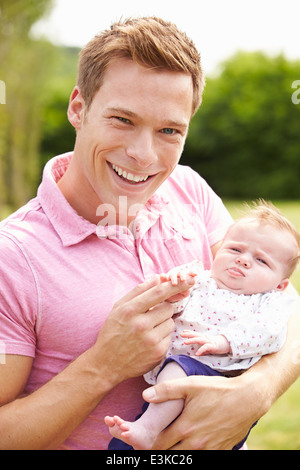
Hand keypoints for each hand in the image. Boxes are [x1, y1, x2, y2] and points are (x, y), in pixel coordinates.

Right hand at [93, 275, 195, 385]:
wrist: (107, 364)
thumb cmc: (112, 332)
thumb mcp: (119, 308)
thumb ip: (138, 291)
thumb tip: (158, 278)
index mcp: (130, 310)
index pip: (158, 293)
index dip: (175, 285)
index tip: (189, 280)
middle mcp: (141, 325)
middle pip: (168, 308)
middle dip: (162, 310)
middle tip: (149, 317)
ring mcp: (151, 340)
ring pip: (170, 323)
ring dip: (162, 324)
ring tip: (147, 331)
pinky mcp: (158, 353)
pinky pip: (169, 337)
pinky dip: (162, 338)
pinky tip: (148, 343)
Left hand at [142, 374, 261, 449]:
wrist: (248, 398)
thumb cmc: (218, 390)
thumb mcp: (191, 384)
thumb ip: (166, 390)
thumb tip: (145, 395)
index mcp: (185, 428)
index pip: (159, 444)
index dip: (151, 442)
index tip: (148, 436)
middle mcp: (196, 443)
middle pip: (171, 455)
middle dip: (163, 449)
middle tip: (159, 441)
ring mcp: (210, 449)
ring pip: (187, 458)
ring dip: (179, 452)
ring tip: (175, 442)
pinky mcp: (222, 451)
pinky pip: (204, 458)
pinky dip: (196, 453)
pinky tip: (194, 444)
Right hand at [160, 270, 196, 302]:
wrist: (167, 298)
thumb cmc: (178, 294)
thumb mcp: (184, 293)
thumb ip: (187, 288)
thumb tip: (193, 281)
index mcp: (184, 278)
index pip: (189, 273)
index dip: (192, 272)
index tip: (195, 274)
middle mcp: (177, 276)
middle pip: (180, 273)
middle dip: (182, 276)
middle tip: (183, 280)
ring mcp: (170, 277)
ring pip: (172, 274)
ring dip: (173, 277)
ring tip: (174, 283)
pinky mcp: (163, 279)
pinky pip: (163, 276)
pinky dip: (163, 276)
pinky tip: (163, 276)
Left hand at [181, 331, 230, 355]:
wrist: (227, 344)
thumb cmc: (217, 345)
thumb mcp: (208, 346)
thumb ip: (202, 349)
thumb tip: (196, 353)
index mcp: (204, 337)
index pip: (196, 334)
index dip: (189, 333)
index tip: (183, 332)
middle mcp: (205, 338)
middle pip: (195, 335)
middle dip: (188, 334)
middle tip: (181, 334)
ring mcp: (209, 341)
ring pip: (199, 339)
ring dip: (192, 340)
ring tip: (185, 342)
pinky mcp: (212, 346)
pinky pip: (205, 347)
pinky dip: (201, 350)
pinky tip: (196, 353)